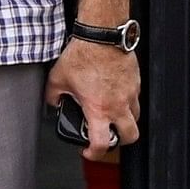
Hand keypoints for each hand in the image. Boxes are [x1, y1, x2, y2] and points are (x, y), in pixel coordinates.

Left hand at [48, 38, 138, 158]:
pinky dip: (127, 101)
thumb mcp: (57, 79)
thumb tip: (54, 102)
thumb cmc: (83, 54)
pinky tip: (115, 93)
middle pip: (130, 136)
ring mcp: (130, 92)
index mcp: (99, 109)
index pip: (101, 144)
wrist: (102, 34)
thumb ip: (53, 96)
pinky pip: (136, 97)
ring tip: (113, 114)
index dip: (94, 154)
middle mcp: (118, 104)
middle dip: (120, 141)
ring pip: (136, 117)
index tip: (88, 151)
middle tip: (108, 136)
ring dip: (126, 120)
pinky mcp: (136, 80)